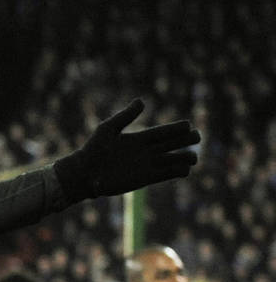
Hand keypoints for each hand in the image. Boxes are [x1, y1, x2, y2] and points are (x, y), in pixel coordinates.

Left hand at [53, 99, 199, 200]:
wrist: (84, 173)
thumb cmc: (93, 149)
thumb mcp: (108, 129)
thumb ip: (125, 116)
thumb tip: (142, 101)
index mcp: (138, 138)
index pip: (162, 132)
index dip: (176, 129)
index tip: (188, 125)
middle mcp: (146, 151)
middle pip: (172, 144)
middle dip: (186, 140)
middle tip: (196, 137)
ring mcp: (146, 165)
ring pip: (172, 160)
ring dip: (184, 158)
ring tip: (193, 157)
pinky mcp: (144, 179)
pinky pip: (165, 175)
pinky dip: (176, 172)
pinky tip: (184, 170)